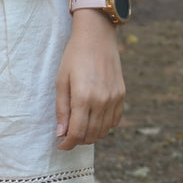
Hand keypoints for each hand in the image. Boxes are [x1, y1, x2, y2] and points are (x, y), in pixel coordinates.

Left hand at [55, 12, 124, 149]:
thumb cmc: (74, 56)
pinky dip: (104, 126)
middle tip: (68, 135)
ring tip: (80, 127)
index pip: (77, 133)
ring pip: (104, 131)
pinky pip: (115, 121)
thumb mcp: (61, 81)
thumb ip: (62, 109)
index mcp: (84, 97)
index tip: (60, 145)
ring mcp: (114, 99)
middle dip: (78, 140)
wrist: (97, 36)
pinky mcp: (122, 95)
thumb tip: (61, 133)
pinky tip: (94, 119)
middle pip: (91, 135)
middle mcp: (102, 101)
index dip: (67, 144)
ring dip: (91, 135)